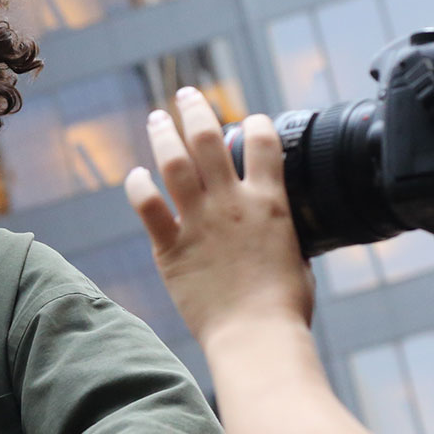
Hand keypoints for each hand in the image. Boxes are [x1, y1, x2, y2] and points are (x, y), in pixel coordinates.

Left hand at [125, 88, 313, 346]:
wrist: (256, 337)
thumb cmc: (284, 308)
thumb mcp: (298, 259)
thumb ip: (284, 236)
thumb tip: (282, 234)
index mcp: (270, 203)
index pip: (263, 142)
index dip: (254, 122)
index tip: (247, 119)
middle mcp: (232, 203)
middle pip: (209, 140)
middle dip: (195, 110)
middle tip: (186, 96)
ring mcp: (198, 223)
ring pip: (174, 163)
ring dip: (163, 135)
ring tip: (157, 119)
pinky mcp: (170, 248)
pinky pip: (148, 207)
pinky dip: (138, 186)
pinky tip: (135, 175)